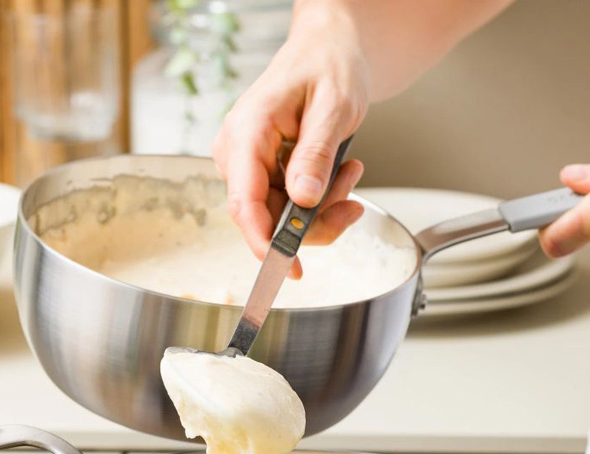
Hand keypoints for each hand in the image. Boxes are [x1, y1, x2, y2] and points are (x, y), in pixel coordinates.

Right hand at [212, 4, 369, 277]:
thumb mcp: (333, 107)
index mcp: (247, 131)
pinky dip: (320, 201)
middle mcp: (238, 153)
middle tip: (351, 200)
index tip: (289, 267)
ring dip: (323, 210)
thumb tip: (302, 199)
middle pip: (266, 217)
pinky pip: (288, 207)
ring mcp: (248, 165)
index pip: (244, 202)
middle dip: (313, 221)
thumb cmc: (328, 65)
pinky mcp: (262, 174)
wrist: (328, 50)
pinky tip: (340, 174)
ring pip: (281, 218)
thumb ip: (316, 154)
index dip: (265, 242)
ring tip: (350, 173)